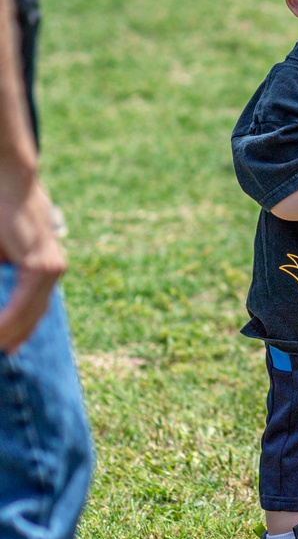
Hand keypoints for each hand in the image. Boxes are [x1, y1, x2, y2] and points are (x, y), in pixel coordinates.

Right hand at [0, 176, 64, 351]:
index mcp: (44, 268)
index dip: (22, 329)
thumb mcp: (2, 252)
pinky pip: (23, 302)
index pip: (35, 308)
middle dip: (16, 337)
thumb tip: (5, 287)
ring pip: (28, 313)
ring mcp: (50, 269)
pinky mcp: (40, 265)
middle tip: (4, 355)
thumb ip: (5, 273)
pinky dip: (8, 319)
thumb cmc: (2, 214)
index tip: (10, 348)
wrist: (10, 183)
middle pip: (34, 316)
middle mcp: (53, 271)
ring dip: (9, 333)